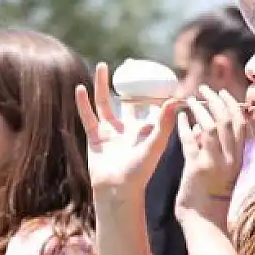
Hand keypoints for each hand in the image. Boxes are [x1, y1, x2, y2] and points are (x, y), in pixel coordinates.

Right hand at [74, 62, 183, 202]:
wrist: (116, 190)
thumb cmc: (140, 172)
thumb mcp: (155, 145)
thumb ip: (164, 124)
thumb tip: (175, 99)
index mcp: (144, 130)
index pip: (150, 105)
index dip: (153, 90)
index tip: (157, 71)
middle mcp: (127, 128)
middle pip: (127, 100)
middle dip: (128, 83)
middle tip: (128, 64)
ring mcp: (109, 132)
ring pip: (104, 103)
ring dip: (102, 85)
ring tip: (102, 66)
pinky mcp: (94, 137)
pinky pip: (88, 116)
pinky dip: (83, 103)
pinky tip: (80, 88)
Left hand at [175, 87, 246, 225]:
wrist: (205, 221)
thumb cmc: (211, 197)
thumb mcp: (222, 171)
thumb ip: (216, 150)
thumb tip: (202, 127)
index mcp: (237, 157)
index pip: (240, 123)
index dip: (232, 104)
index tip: (222, 93)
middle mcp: (229, 158)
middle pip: (226, 120)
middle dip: (215, 100)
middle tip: (204, 89)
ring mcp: (214, 163)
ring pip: (210, 127)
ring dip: (200, 110)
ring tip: (190, 100)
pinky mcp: (197, 168)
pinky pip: (190, 141)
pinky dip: (184, 127)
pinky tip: (178, 118)